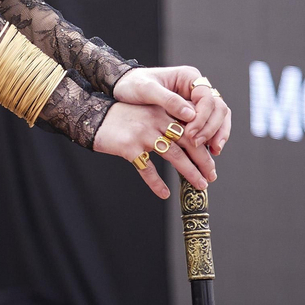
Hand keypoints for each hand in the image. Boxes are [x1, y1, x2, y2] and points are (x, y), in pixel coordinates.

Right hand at [93, 101, 214, 197]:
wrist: (92, 116)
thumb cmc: (121, 118)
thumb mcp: (146, 113)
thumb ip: (164, 123)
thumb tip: (187, 142)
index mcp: (162, 111)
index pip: (190, 128)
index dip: (203, 146)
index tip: (212, 161)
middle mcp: (155, 120)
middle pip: (187, 142)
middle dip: (202, 161)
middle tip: (211, 176)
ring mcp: (143, 134)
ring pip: (173, 155)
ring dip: (189, 172)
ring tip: (200, 185)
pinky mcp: (129, 147)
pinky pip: (147, 168)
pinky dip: (157, 183)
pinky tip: (165, 193)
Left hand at [114, 66, 231, 155]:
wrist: (123, 87)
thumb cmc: (133, 84)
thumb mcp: (146, 89)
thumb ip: (168, 100)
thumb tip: (191, 115)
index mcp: (188, 77)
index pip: (207, 98)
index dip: (203, 118)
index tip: (191, 134)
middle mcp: (196, 88)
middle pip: (218, 108)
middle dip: (214, 128)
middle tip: (204, 146)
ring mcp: (196, 100)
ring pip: (218, 117)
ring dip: (218, 134)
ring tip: (214, 152)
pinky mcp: (192, 113)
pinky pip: (208, 124)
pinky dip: (211, 136)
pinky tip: (209, 151)